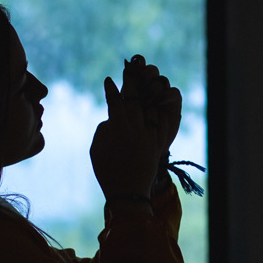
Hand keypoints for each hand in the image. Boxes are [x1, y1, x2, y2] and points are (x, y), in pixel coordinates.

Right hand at [89, 56, 181, 200]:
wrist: (128, 193)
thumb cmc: (107, 171)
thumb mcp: (97, 147)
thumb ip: (105, 128)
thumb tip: (113, 116)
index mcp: (118, 128)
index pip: (115, 100)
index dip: (111, 89)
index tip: (108, 80)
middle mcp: (136, 128)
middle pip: (135, 98)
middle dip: (132, 81)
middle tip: (131, 69)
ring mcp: (150, 135)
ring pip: (153, 105)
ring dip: (150, 92)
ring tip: (148, 81)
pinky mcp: (160, 142)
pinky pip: (164, 121)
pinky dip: (162, 110)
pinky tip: (159, 102)